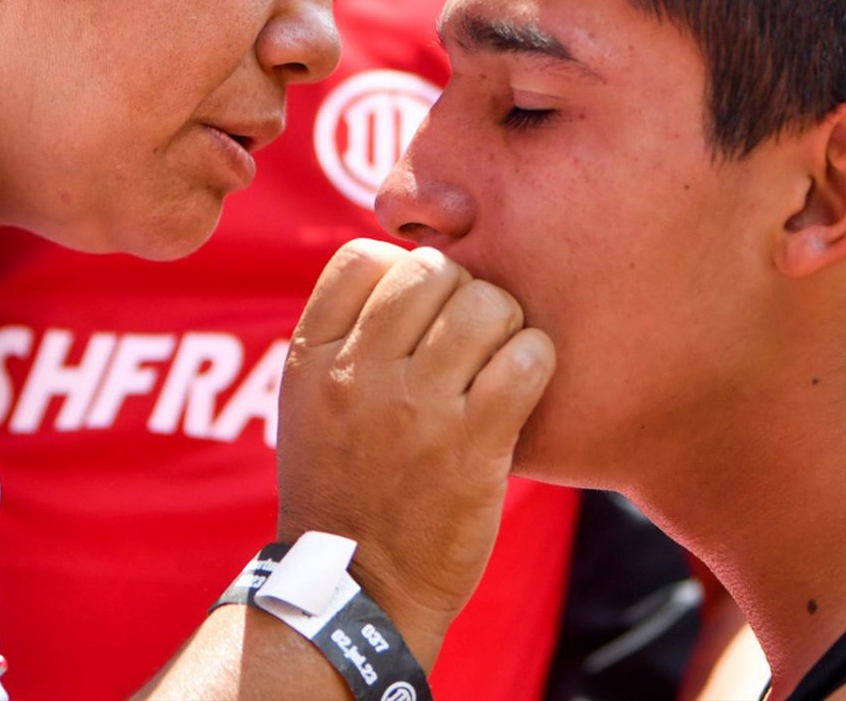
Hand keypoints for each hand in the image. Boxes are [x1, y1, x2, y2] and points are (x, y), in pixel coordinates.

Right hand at [276, 239, 555, 662]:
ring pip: (486, 305)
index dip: (400, 269)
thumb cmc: (343, 490)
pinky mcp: (473, 445)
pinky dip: (536, 360)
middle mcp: (359, 374)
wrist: (359, 588)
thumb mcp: (310, 406)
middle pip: (431, 270)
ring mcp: (416, 408)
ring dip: (504, 324)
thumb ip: (344, 338)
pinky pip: (526, 358)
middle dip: (461, 292)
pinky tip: (523, 385)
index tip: (417, 310)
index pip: (362, 258)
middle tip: (468, 335)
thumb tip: (404, 268)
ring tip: (497, 359)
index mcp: (312, 359)